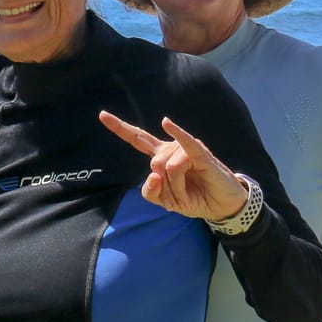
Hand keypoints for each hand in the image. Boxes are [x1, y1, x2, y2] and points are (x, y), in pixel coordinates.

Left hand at [100, 113, 247, 222]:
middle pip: (153, 164)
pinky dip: (177, 134)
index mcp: (160, 156)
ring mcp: (185, 149)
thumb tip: (154, 173)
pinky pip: (186, 144)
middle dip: (164, 187)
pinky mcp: (201, 154)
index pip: (138, 139)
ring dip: (178, 188)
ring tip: (190, 192)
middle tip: (179, 197)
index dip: (120, 128)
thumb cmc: (194, 198)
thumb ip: (151, 191)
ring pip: (168, 168)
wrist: (220, 206)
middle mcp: (170, 149)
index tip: (102, 115)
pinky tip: (167, 123)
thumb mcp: (166, 201)